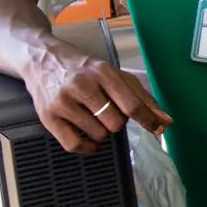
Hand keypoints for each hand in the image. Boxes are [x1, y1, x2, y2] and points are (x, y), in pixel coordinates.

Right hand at [24, 42, 169, 152]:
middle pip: (115, 122)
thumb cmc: (83, 68)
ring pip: (98, 134)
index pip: (131, 103)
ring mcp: (63, 102)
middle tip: (111, 114)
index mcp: (104, 73)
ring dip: (102, 132)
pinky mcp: (48, 117)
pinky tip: (90, 140)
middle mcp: (83, 86)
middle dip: (119, 123)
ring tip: (96, 119)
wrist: (41, 59)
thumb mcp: (113, 73)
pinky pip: (74, 144)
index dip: (148, 120)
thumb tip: (165, 119)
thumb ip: (140, 95)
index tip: (160, 129)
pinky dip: (87, 148)